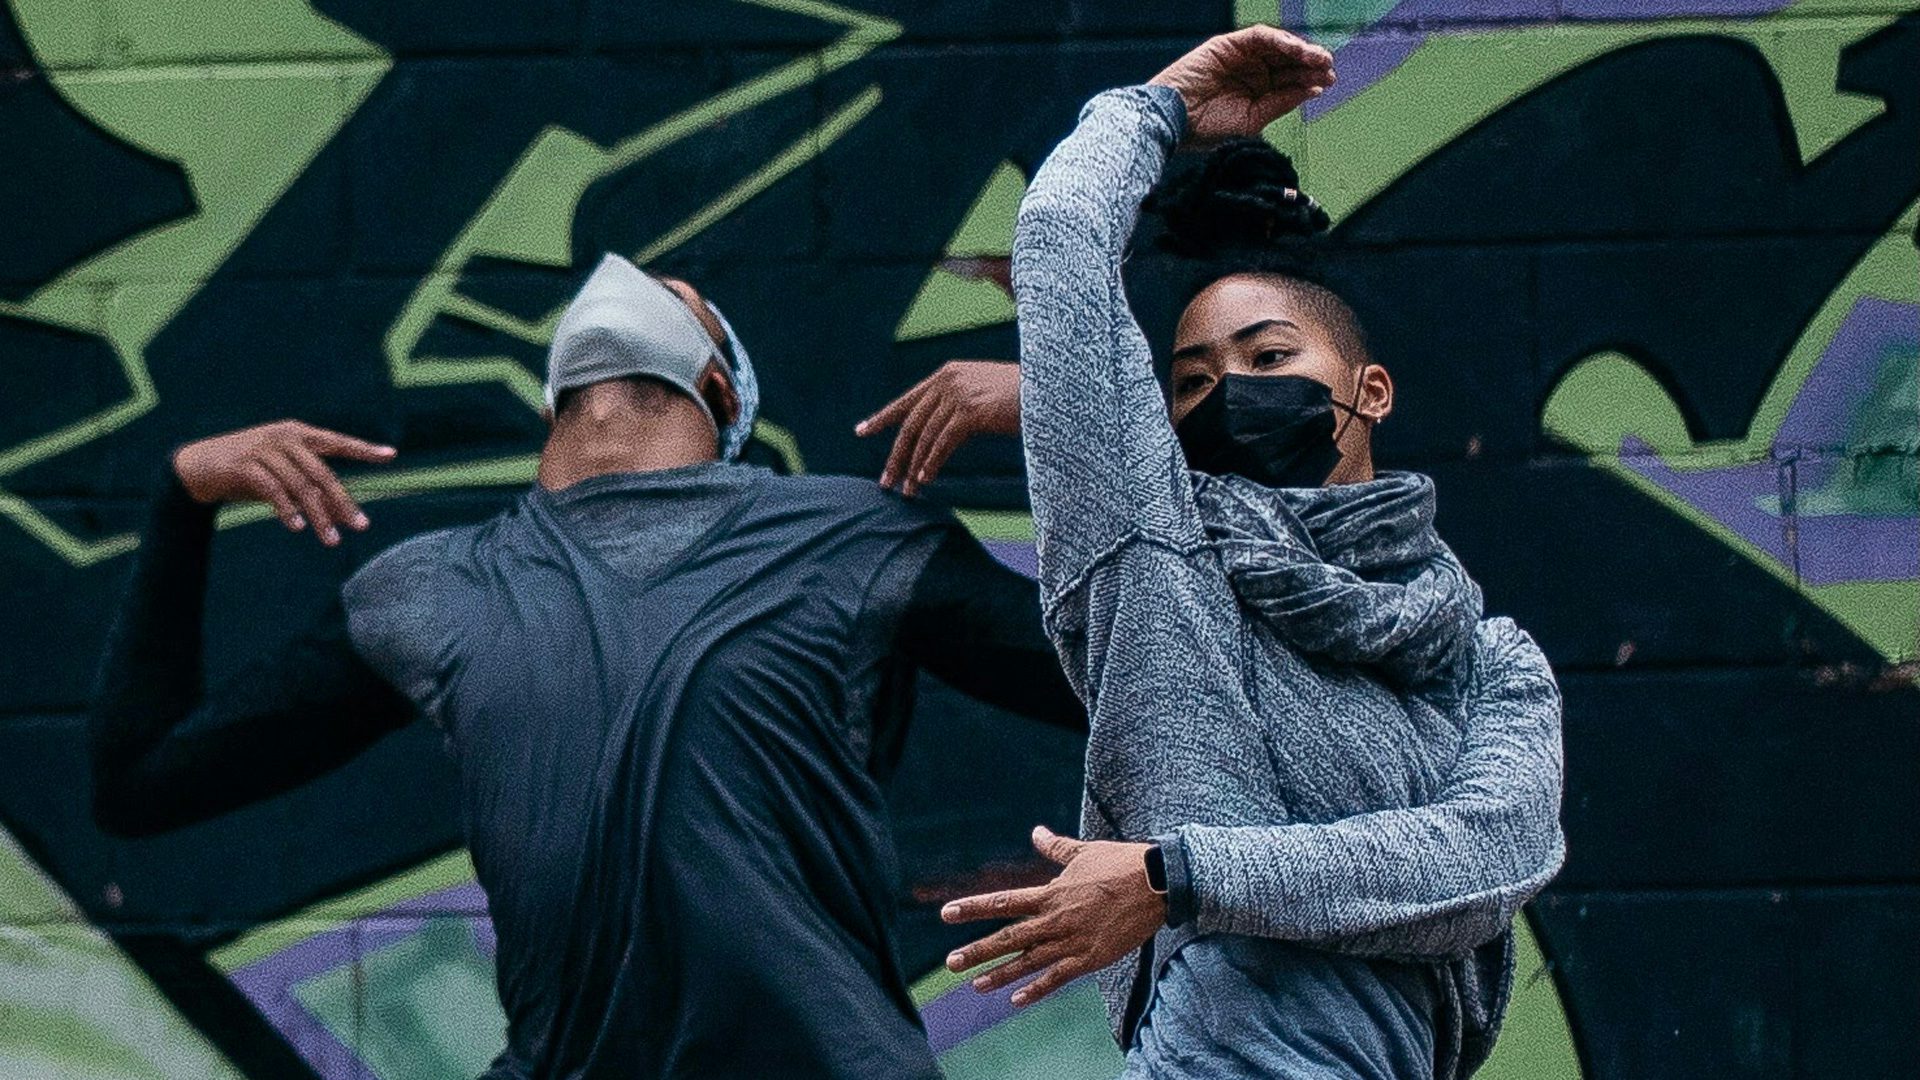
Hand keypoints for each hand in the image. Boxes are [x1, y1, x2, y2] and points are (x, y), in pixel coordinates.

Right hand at [172, 420, 395, 545]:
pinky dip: (287, 510)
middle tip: (360, 526)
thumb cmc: (247, 471)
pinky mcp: (244, 466)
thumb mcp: (281, 473)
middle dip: (343, 503)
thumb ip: (308, 485)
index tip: (390, 455)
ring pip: (301, 487)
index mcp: (297, 434)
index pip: (337, 442)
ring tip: (330, 540)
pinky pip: (273, 491)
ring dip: (318, 517)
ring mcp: (263, 450)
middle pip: (322, 474)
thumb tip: (341, 512)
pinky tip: (297, 527)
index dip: (363, 449)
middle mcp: (284, 438)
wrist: (197, 466)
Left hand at [854, 360, 1019, 495]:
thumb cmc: (1023, 395)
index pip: (907, 401)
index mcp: (948, 374)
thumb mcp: (983, 393)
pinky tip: (925, 480)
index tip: (861, 432)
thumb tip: (939, 433)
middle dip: (896, 456)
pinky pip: (942, 444)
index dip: (882, 418)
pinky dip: (931, 464)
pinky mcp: (969, 412)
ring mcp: (958, 395)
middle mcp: (948, 381)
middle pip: (910, 424)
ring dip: (913, 468)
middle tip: (885, 482)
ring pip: (924, 437)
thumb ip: (958, 405)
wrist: (1050, 389)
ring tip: (908, 491)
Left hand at [941, 826, 1164, 1007]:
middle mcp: (1055, 919)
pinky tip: (1016, 999)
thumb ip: (1056, 847)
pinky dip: (1036, 989)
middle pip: (1008, 937)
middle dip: (978, 951)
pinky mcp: (1090, 958)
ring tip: (976, 985)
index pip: (1003, 902)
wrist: (1157, 885)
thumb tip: (1036, 832)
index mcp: (1050, 894)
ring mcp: (1071, 941)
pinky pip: (1057, 977)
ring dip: (1000, 975)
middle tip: (951, 963)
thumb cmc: (1121, 864)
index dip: (973, 908)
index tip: (947, 914)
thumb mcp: (1083, 852)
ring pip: (1028, 962)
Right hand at [1148, 26, 1335, 143]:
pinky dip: (1278, 40)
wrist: (1175, 122)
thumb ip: (1280, 103)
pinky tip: (1294, 49)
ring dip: (1299, 50)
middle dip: (1310, 64)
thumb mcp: (1252, 120)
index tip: (1328, 83)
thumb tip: (1311, 91)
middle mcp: (1251, 73)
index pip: (1289, 82)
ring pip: (1277, 48)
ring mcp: (1240, 58)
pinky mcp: (1228, 45)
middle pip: (1288, 63)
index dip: (1309, 81)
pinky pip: (1259, 37)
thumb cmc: (1206, 129)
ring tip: (1316, 57)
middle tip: (1328, 68)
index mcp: (1257, 94)